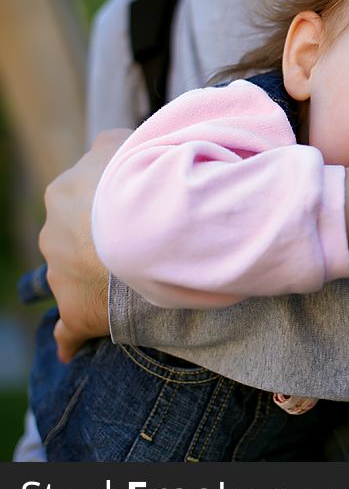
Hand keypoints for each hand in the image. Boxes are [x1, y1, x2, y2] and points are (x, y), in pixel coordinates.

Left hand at [39, 128, 131, 361]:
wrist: (154, 226)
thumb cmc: (145, 181)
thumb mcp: (128, 142)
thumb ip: (118, 143)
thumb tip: (119, 146)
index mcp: (64, 192)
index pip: (84, 195)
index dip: (115, 202)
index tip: (141, 206)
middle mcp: (53, 232)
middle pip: (76, 238)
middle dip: (102, 241)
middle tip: (145, 242)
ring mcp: (61, 274)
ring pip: (74, 277)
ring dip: (99, 279)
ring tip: (140, 281)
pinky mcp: (77, 311)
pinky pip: (68, 329)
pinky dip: (70, 338)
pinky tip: (70, 347)